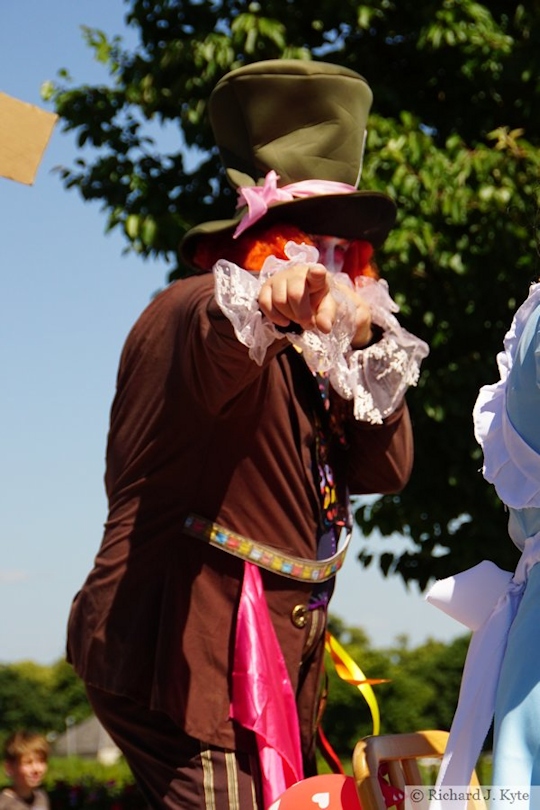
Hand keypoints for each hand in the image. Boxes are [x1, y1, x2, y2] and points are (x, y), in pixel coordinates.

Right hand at [258, 263, 372, 346]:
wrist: (303, 295)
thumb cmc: (316, 299)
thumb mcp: (326, 307)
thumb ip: (326, 316)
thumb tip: (325, 328)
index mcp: (316, 275)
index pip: (316, 272)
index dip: (317, 273)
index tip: (319, 272)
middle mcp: (296, 272)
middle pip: (295, 294)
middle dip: (302, 314)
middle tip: (308, 323)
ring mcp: (279, 278)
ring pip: (279, 301)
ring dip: (289, 316)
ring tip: (297, 319)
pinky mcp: (266, 287)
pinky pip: (264, 303)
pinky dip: (274, 317)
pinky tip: (285, 321)